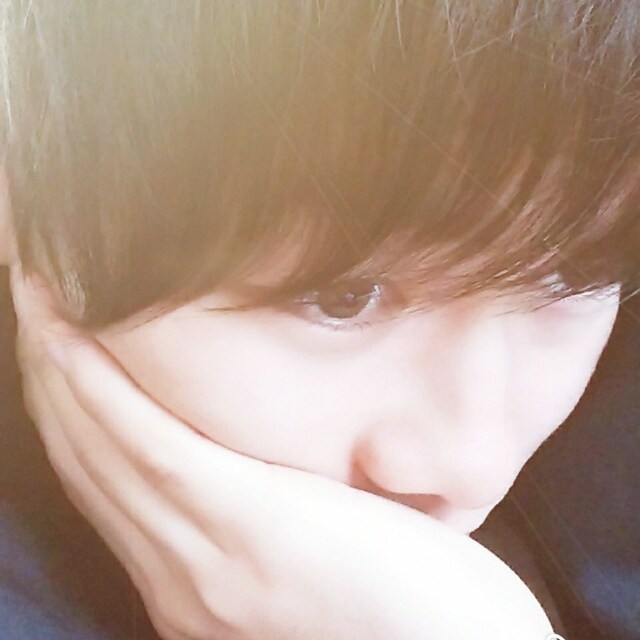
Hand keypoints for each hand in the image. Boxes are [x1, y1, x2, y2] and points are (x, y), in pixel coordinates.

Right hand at [11, 267, 554, 639]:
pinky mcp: (247, 529)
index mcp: (192, 576)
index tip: (54, 342)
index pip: (106, 480)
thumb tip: (251, 461)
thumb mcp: (311, 554)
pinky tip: (75, 341)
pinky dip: (103, 391)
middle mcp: (178, 573)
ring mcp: (205, 556)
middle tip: (31, 298)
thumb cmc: (399, 596)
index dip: (69, 408)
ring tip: (37, 297)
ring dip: (60, 367)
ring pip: (102, 445)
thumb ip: (264, 516)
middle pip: (87, 458)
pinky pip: (152, 447)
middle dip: (50, 374)